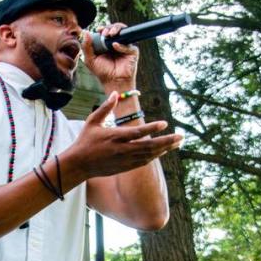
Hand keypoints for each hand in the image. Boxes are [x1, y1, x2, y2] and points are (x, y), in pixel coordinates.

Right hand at [63, 92, 182, 178]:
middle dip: (167, 141)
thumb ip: (106, 108)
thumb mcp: (92, 122)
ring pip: (149, 155)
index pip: (138, 132)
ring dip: (165, 148)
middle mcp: (122, 150)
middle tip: (181, 136)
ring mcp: (125, 160)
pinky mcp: (125, 167)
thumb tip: (116, 93)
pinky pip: (144, 161)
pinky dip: (155, 155)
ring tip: (178, 142)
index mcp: (115, 137)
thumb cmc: (85, 141)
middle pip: (149, 146)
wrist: (79, 165)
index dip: (152, 128)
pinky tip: (163, 150)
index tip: (165, 123)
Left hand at [82, 23, 137, 89]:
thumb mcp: (90, 59)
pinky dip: (121, 45)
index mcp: (106, 44)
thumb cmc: (102, 72)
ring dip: (117, 29)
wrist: (113, 81)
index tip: (99, 30)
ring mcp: (125, 46)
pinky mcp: (132, 51)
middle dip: (110, 27)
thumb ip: (87, 47)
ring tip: (111, 34)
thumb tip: (85, 32)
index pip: (106, 30)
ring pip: (124, 32)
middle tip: (105, 33)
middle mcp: (116, 43)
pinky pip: (128, 45)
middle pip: (116, 28)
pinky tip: (114, 46)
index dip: (103, 28)